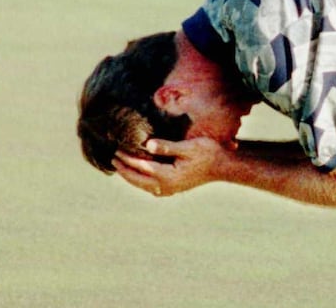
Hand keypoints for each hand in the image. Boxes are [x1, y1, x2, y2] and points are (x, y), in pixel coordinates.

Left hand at [112, 137, 226, 196]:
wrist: (222, 166)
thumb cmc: (207, 153)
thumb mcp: (188, 147)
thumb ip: (167, 147)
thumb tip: (147, 145)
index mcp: (168, 176)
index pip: (141, 167)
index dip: (127, 158)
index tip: (117, 150)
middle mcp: (166, 186)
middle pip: (138, 179)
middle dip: (124, 170)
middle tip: (112, 159)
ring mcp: (170, 189)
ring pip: (143, 185)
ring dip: (130, 177)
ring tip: (120, 167)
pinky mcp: (173, 188)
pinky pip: (150, 186)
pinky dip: (140, 180)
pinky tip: (138, 174)